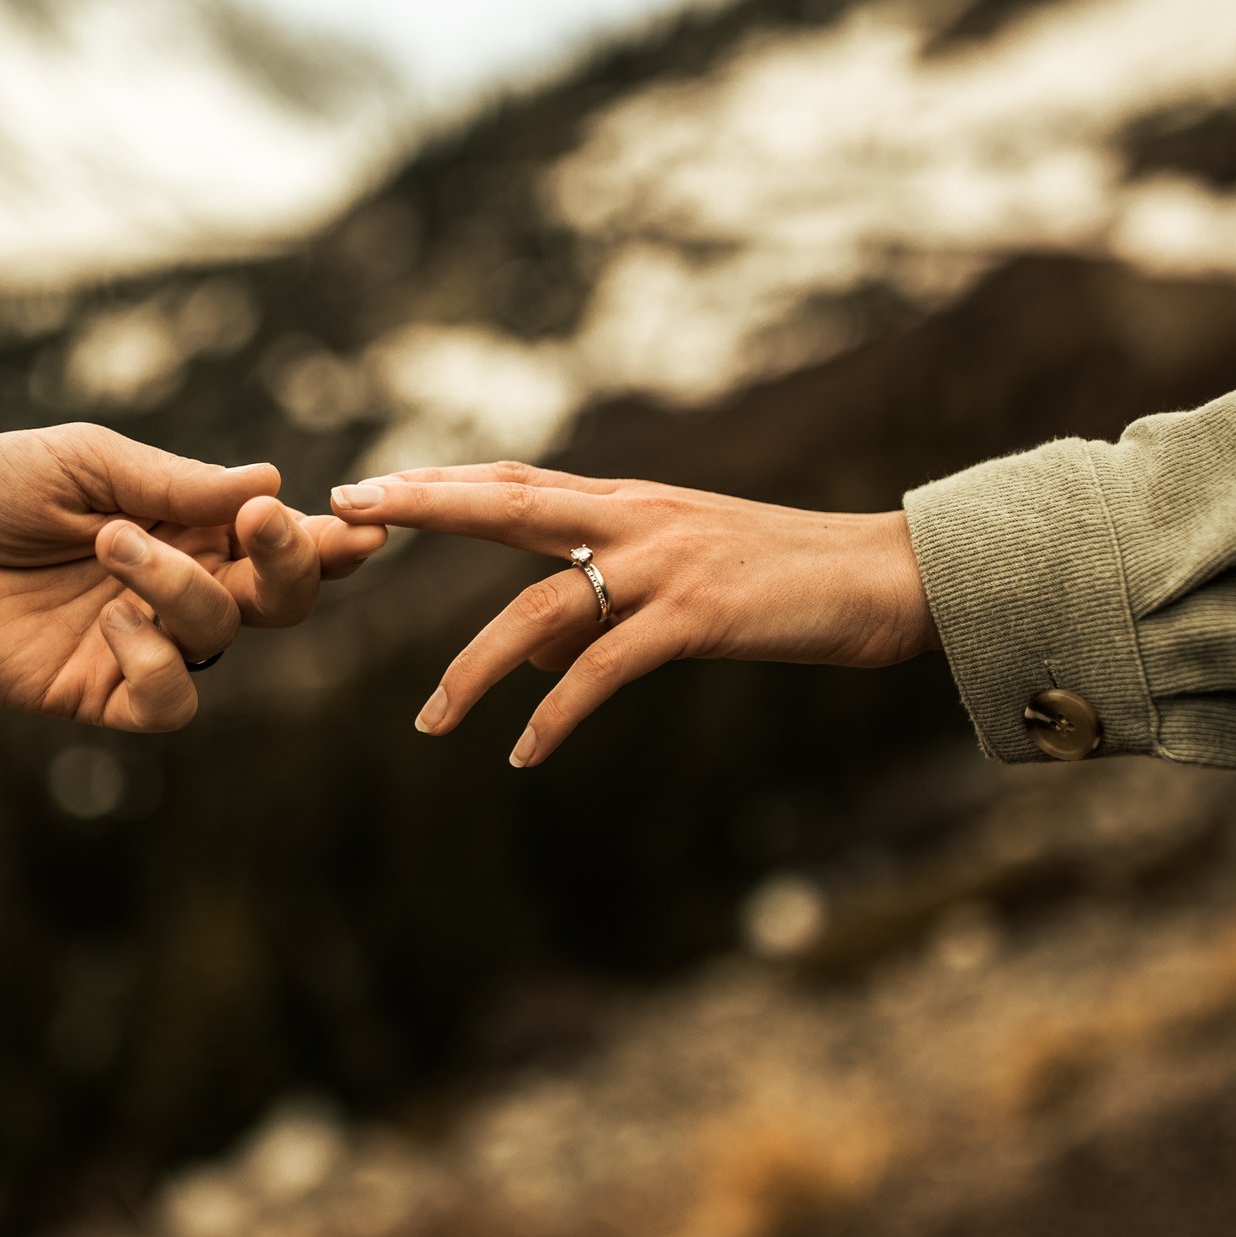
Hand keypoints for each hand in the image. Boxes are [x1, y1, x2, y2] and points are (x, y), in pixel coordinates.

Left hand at [0, 424, 384, 729]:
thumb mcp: (85, 461)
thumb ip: (174, 481)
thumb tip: (272, 483)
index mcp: (187, 525)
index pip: (278, 539)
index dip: (329, 539)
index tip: (366, 524)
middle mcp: (178, 586)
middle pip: (279, 597)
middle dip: (292, 563)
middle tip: (261, 525)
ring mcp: (141, 642)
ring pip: (221, 636)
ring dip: (183, 589)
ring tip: (111, 544)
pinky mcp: (97, 692)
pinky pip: (168, 703)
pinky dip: (156, 663)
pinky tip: (110, 625)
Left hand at [328, 462, 936, 766]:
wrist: (888, 577)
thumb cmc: (787, 584)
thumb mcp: (682, 588)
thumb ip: (601, 612)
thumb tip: (530, 660)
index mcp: (630, 503)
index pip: (515, 483)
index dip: (440, 483)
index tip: (370, 486)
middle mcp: (636, 516)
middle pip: (505, 504)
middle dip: (422, 507)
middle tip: (347, 511)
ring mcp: (665, 561)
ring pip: (541, 605)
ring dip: (478, 668)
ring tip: (432, 723)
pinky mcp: (698, 612)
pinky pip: (606, 668)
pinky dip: (559, 713)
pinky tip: (526, 753)